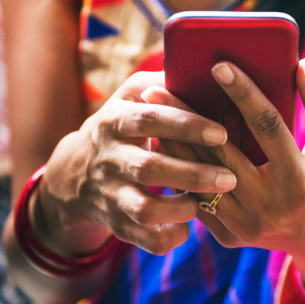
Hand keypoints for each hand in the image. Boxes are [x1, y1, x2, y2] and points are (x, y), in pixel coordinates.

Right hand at [38, 72, 236, 255]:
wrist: (74, 173)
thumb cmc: (123, 126)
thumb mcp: (132, 96)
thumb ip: (163, 81)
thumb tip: (203, 64)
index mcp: (116, 120)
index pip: (151, 119)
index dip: (186, 127)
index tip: (221, 133)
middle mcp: (110, 158)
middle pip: (150, 168)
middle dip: (193, 174)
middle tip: (230, 178)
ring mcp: (111, 194)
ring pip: (144, 209)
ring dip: (181, 208)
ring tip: (205, 202)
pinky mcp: (116, 223)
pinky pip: (144, 239)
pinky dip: (169, 237)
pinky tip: (187, 226)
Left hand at [147, 60, 304, 294]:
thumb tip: (300, 66)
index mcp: (302, 184)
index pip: (269, 128)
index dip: (244, 93)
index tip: (219, 65)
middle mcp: (271, 209)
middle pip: (220, 154)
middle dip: (187, 118)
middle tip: (158, 88)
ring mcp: (248, 228)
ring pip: (200, 180)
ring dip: (173, 145)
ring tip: (151, 114)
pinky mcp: (231, 238)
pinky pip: (198, 201)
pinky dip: (180, 172)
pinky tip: (163, 146)